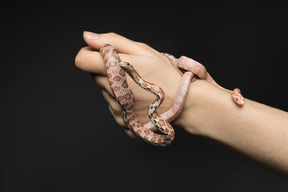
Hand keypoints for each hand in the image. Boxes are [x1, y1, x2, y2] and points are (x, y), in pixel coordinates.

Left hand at [75, 32, 189, 134]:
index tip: (105, 54)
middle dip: (107, 69)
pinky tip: (138, 97)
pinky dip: (122, 100)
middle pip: (94, 75)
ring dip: (115, 85)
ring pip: (104, 90)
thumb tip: (87, 36)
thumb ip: (112, 41)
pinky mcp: (122, 120)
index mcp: (114, 70)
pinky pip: (113, 105)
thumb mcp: (141, 50)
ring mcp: (116, 108)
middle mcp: (111, 92)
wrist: (183, 102)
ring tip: (138, 85)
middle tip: (130, 69)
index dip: (90, 53)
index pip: (82, 60)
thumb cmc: (165, 74)